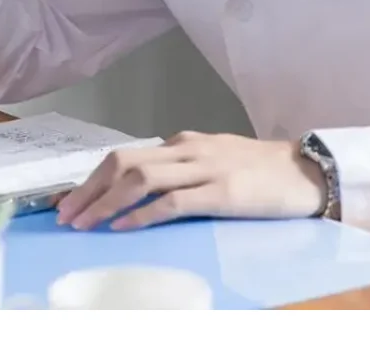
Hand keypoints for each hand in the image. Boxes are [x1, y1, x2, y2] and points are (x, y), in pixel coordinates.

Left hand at [55, 131, 325, 230]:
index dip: (93, 178)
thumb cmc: (259, 169)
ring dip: (106, 201)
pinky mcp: (221, 193)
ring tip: (83, 223)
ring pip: (141, 178)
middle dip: (88, 188)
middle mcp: (187, 149)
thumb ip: (181, 166)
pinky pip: (172, 201)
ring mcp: (204, 168)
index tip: (69, 199)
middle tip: (64, 215)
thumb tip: (142, 185)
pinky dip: (143, 214)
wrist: (305, 170)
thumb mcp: (213, 158)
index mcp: (183, 142)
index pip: (126, 155)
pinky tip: (123, 227)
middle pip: (124, 161)